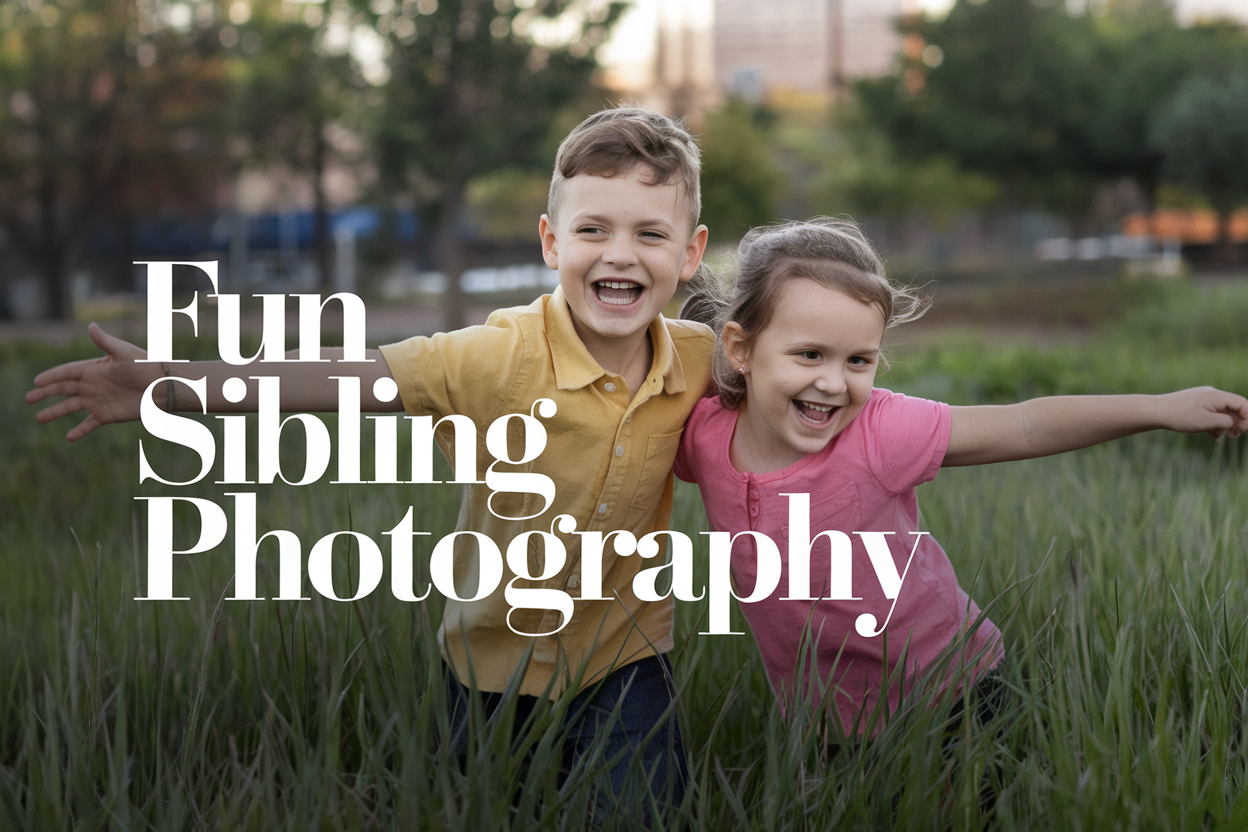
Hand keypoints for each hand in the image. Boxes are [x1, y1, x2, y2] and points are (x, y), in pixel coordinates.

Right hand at [25, 323, 161, 440]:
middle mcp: (93, 385)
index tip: (37, 382)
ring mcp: (99, 401)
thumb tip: (90, 325)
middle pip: (63, 389)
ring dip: (55, 412)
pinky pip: (90, 424)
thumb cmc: (146, 366)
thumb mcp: (124, 353)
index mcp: (94, 369)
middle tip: (29, 398)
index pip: (67, 373)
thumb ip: (105, 342)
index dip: (52, 377)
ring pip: (71, 407)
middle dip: (45, 394)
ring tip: (39, 418)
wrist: (164, 386)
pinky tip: (69, 437)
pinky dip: (80, 431)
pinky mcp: (108, 415)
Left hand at [1158, 386, 1247, 439]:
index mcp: (1216, 396)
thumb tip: (1235, 423)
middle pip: (1233, 408)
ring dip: (1226, 425)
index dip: (1247, 417)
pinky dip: (1215, 425)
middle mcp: (1212, 395)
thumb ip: (1226, 422)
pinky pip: (1212, 414)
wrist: (1155, 411)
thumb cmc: (1180, 416)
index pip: (1242, 403)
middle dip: (1237, 423)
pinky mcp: (1196, 406)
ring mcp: (1204, 400)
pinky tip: (1213, 436)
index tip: (1243, 430)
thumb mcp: (1207, 422)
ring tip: (1222, 436)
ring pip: (1223, 412)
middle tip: (1233, 436)